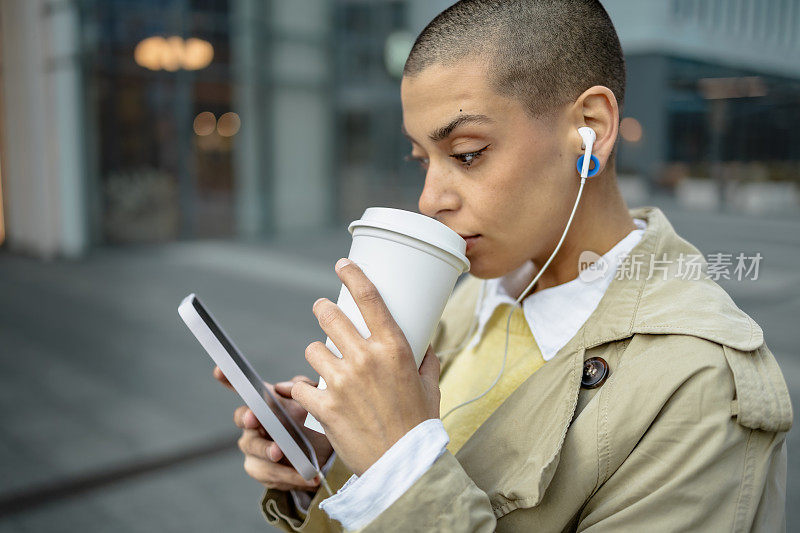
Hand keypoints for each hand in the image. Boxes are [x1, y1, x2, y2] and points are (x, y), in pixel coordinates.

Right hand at [214, 368, 333, 490]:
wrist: (326, 456)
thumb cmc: (314, 423)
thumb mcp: (316, 403)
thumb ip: (304, 388)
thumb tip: (282, 387)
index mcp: (266, 402)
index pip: (244, 388)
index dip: (229, 379)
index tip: (220, 370)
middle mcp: (255, 423)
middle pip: (243, 418)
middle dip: (248, 419)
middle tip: (255, 418)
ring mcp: (255, 447)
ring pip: (253, 450)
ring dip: (269, 455)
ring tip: (287, 458)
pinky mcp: (262, 471)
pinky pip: (267, 474)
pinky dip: (288, 476)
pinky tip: (307, 477)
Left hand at [291, 258, 441, 475]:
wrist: (403, 467)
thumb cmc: (419, 426)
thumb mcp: (430, 386)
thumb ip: (426, 361)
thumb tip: (426, 344)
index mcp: (394, 348)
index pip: (369, 299)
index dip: (353, 276)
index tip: (343, 265)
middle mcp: (366, 358)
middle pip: (330, 317)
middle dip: (322, 311)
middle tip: (323, 311)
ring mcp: (342, 381)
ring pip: (312, 349)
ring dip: (316, 354)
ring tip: (324, 364)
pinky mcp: (323, 406)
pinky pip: (301, 386)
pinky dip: (303, 389)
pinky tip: (310, 393)